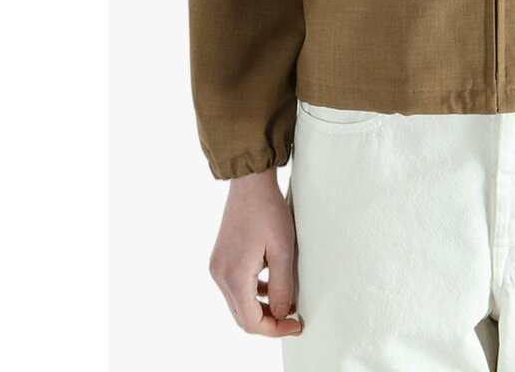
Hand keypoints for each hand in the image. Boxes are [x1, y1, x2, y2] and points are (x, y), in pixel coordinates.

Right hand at [208, 168, 301, 336]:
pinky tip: (272, 284)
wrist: (250, 183)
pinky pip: (235, 288)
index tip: (297, 325)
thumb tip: (283, 314)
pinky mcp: (220, 259)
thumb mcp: (283, 250)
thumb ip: (283, 286)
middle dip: (268, 322)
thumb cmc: (269, 211)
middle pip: (242, 317)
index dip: (275, 329)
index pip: (252, 321)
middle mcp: (220, 276)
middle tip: (293, 318)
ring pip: (238, 303)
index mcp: (235, 276)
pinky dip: (253, 293)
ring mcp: (217, 267)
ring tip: (287, 301)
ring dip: (261, 308)